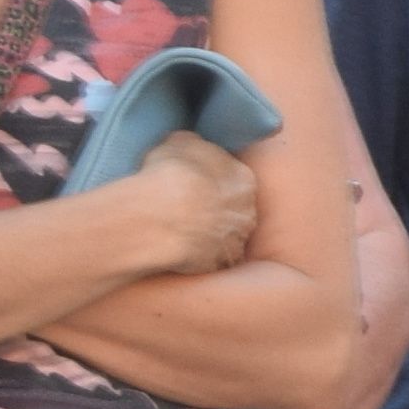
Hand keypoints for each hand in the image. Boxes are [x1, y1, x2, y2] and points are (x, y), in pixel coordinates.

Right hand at [120, 129, 261, 275]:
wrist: (160, 219)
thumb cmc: (169, 175)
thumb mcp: (179, 143)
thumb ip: (194, 146)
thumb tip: (193, 145)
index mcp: (244, 179)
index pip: (235, 178)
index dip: (215, 181)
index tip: (198, 185)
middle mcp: (248, 211)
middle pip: (236, 209)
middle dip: (218, 210)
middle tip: (191, 210)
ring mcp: (237, 240)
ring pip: (228, 236)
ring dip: (212, 235)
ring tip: (185, 232)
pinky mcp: (220, 265)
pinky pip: (214, 261)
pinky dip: (203, 258)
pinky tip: (184, 252)